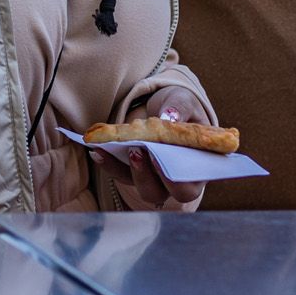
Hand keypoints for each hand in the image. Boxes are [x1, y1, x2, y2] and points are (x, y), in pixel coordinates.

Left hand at [102, 90, 208, 209]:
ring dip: (129, 172)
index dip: (176, 181)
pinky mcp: (133, 171)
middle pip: (162, 193)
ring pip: (142, 188)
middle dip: (146, 176)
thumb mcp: (184, 101)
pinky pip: (120, 174)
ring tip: (121, 148)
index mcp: (197, 167)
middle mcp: (176, 179)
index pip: (189, 187)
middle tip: (137, 151)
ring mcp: (154, 178)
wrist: (164, 106)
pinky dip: (108, 163)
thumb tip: (169, 117)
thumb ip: (179, 108)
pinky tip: (98, 149)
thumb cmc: (181, 107)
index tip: (159, 159)